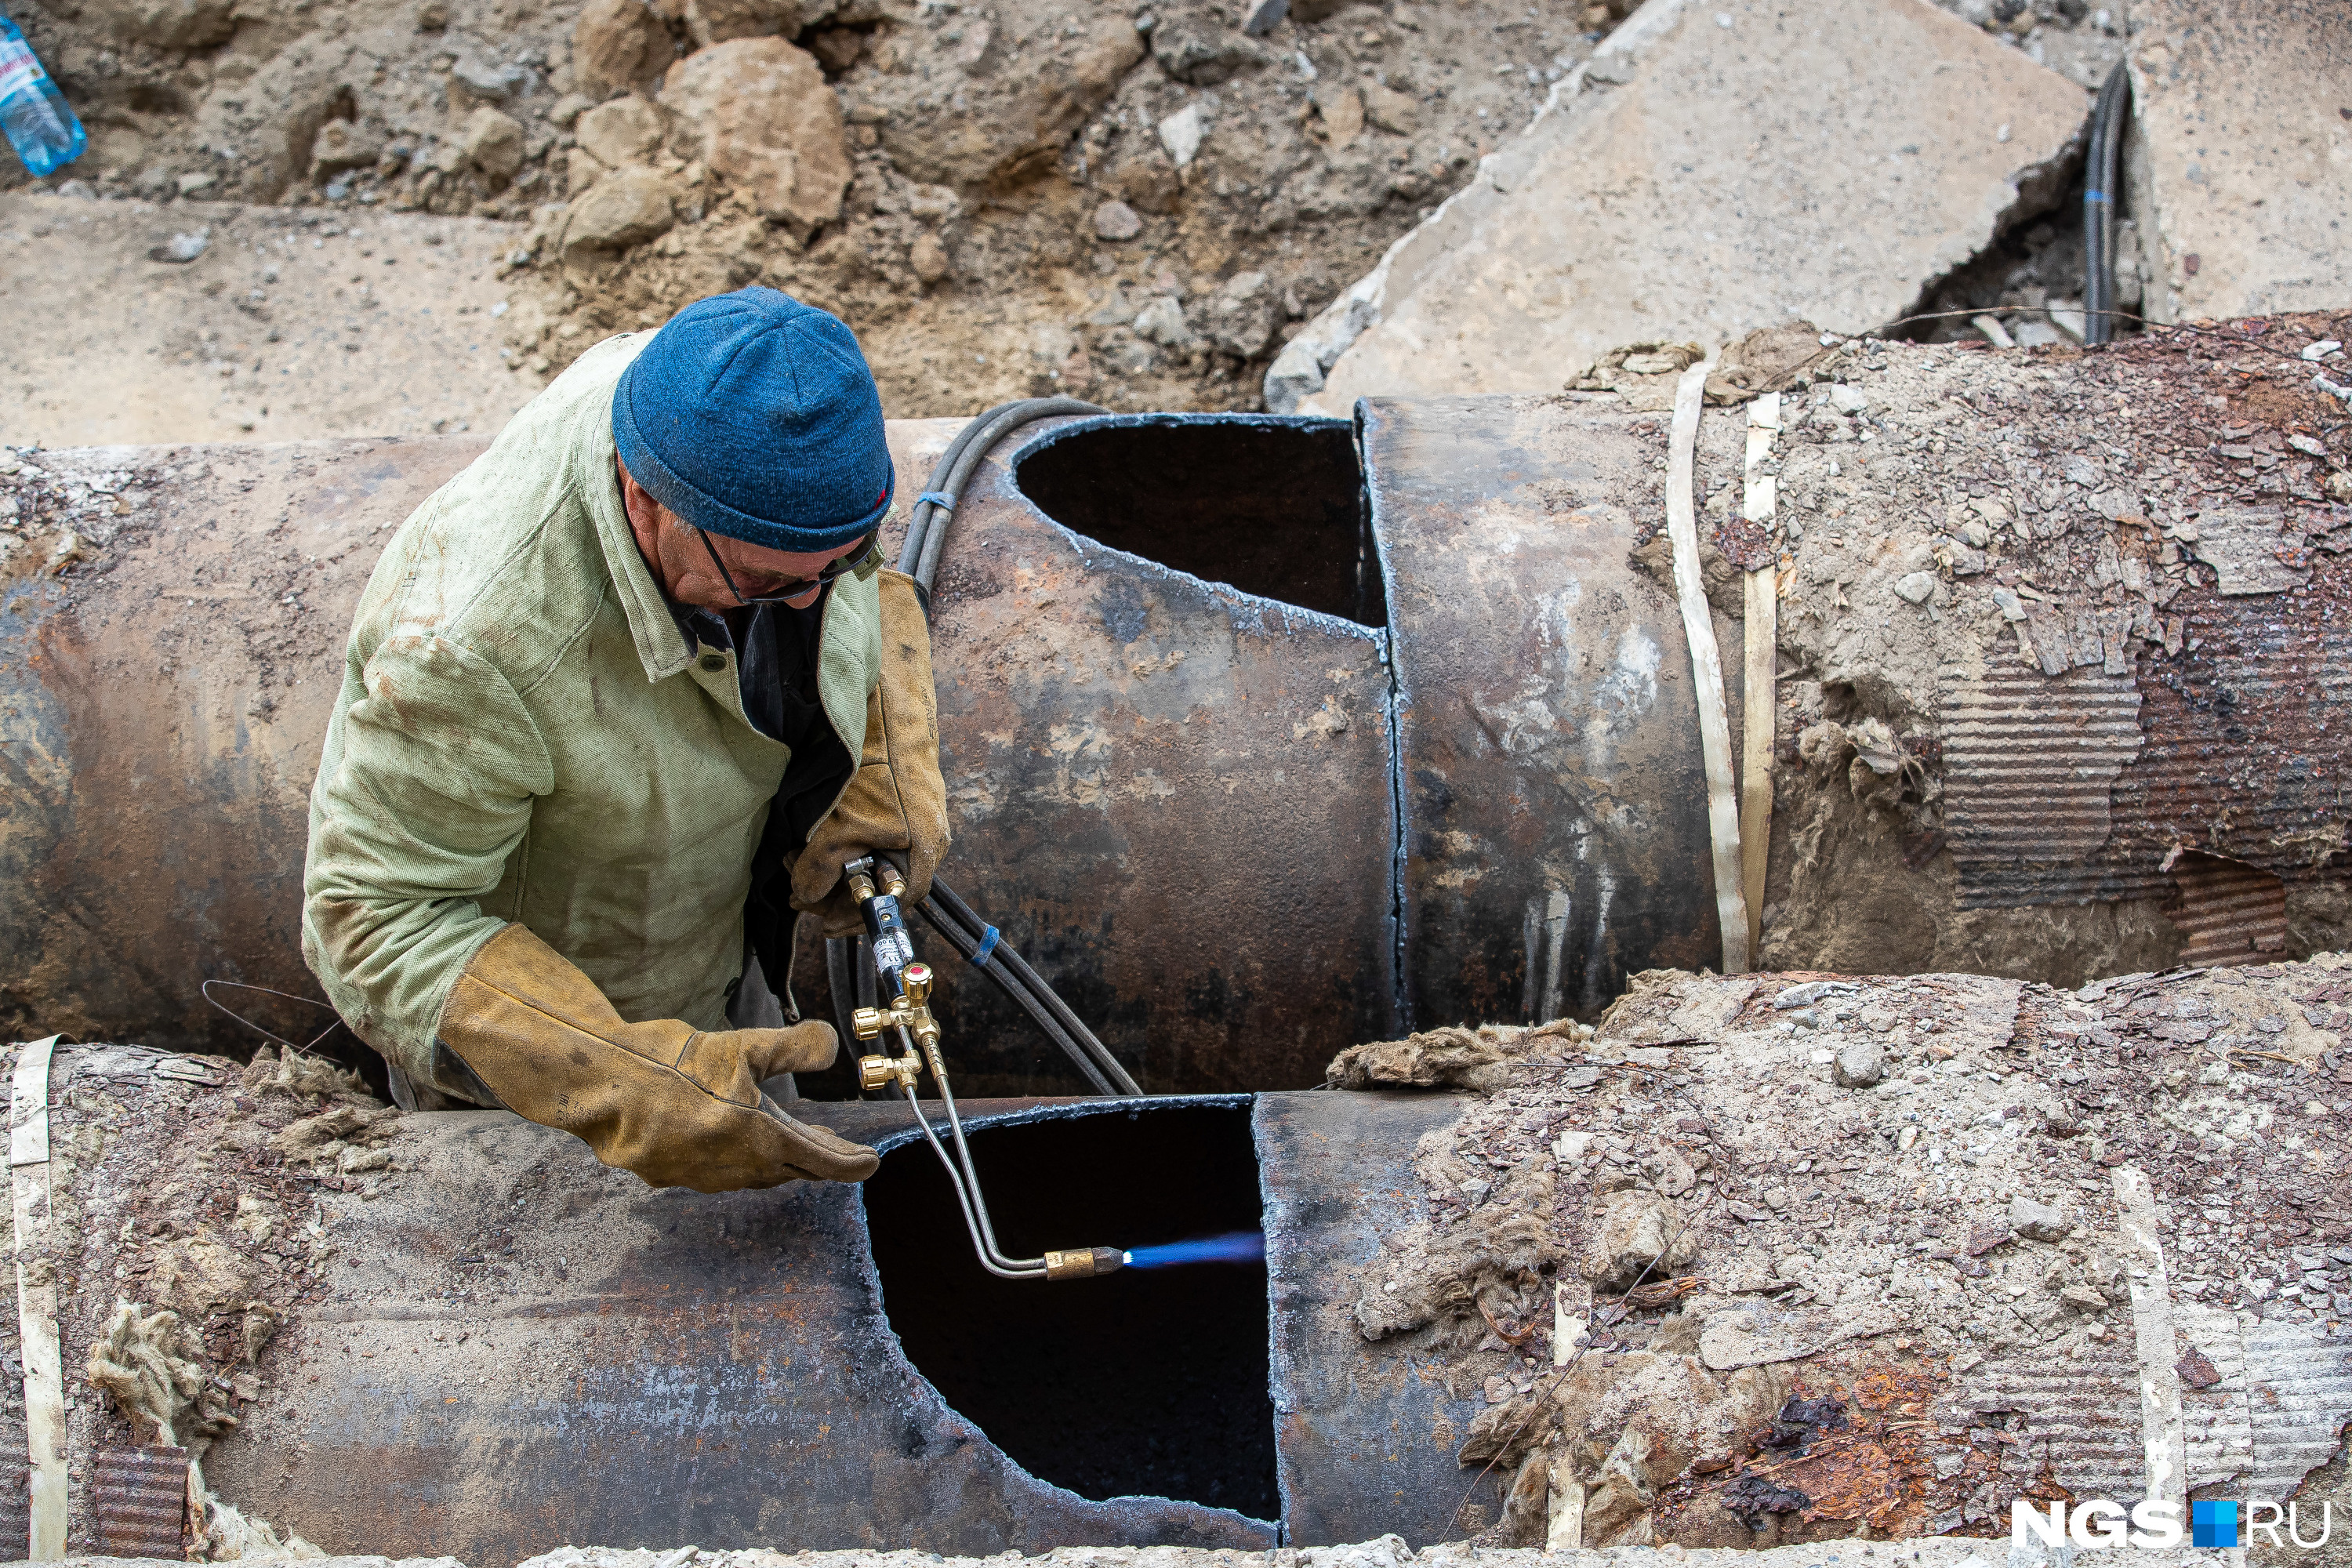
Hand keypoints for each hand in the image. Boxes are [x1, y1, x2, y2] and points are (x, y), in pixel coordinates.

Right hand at [436, 925, 878, 1190]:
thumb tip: (829, 1045)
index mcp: (760, 1140)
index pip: (821, 1160)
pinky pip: (718, 1172)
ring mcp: (701, 1177)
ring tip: (790, 1143)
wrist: (600, 1086)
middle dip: (816, 1160)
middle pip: (790, 1171)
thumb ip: (793, 1047)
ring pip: (754, 1175)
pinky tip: (731, 1139)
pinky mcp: (669, 1175)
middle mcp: (735, 1168)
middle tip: (837, 1151)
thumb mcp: (742, 1045)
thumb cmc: (671, 1063)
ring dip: (778, 1161)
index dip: (850, 1162)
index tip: (869, 1163)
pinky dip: (738, 1159)